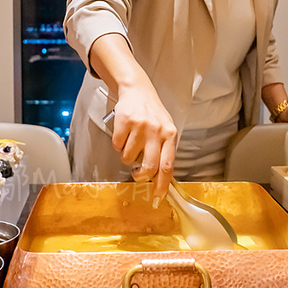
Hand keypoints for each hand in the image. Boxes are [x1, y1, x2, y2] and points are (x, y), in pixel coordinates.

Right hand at [111, 84, 177, 198]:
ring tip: (131, 143)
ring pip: (129, 158)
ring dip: (127, 156)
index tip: (158, 196)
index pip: (167, 165)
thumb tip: (160, 178)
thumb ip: (164, 151)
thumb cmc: (153, 114)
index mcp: (170, 135)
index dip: (162, 184)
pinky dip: (118, 144)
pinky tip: (124, 134)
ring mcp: (140, 126)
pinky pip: (117, 146)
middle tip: (137, 173)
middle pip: (149, 166)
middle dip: (140, 175)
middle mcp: (157, 131)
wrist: (138, 90)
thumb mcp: (165, 130)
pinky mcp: (124, 122)